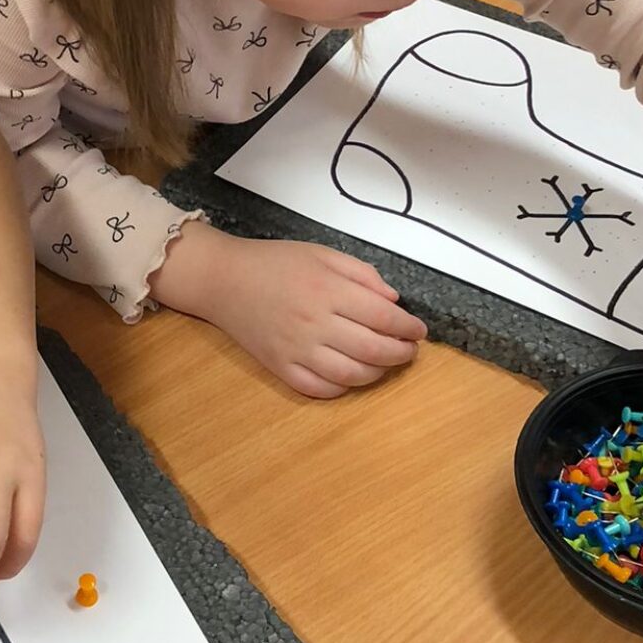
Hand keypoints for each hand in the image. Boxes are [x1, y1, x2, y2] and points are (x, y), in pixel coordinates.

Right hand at [152, 223, 424, 397]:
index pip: (384, 318)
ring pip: (351, 375)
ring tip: (386, 364)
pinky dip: (343, 389)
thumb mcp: (322, 253)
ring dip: (378, 374)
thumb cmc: (274, 263)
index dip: (409, 328)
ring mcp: (296, 350)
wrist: (223, 280)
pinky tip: (352, 376)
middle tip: (410, 350)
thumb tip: (393, 301)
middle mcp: (314, 323)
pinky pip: (319, 389)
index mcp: (327, 290)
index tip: (418, 330)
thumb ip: (361, 274)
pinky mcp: (281, 368)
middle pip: (373, 350)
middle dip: (401, 353)